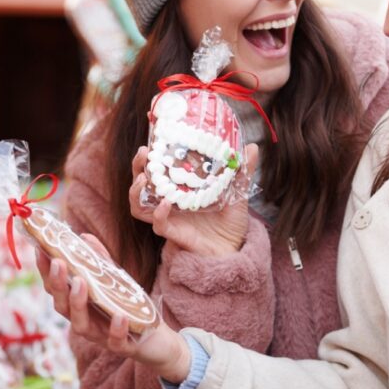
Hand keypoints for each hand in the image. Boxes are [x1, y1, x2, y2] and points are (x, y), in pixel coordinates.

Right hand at [35, 234, 191, 382]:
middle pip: (61, 306)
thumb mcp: (114, 280)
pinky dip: (115, 329)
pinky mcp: (121, 346)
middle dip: (58, 285)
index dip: (45, 271)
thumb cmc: (127, 307)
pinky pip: (115, 341)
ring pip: (81, 325)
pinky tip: (119, 316)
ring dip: (78, 303)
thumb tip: (84, 236)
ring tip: (81, 282)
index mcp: (78, 305)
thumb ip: (99, 260)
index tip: (41, 250)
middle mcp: (84, 321)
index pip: (55, 289)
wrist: (155, 339)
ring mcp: (100, 335)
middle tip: (58, 263)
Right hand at [129, 144, 259, 256]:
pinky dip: (158, 213)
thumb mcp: (237, 192)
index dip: (150, 156)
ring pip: (138, 206)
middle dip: (138, 167)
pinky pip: (157, 224)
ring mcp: (169, 217)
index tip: (153, 140)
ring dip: (136, 191)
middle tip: (144, 153)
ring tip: (143, 178)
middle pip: (141, 183)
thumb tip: (252, 147)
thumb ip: (241, 172)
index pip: (157, 169)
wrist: (234, 248)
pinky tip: (166, 204)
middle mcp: (169, 201)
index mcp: (180, 188)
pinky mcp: (173, 233)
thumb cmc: (231, 222)